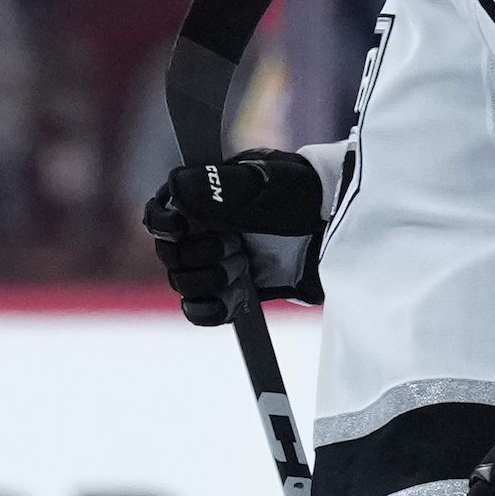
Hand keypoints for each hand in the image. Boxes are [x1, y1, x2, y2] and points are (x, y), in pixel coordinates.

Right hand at [140, 150, 324, 322]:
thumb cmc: (301, 194)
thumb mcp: (261, 183)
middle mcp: (201, 231)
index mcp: (198, 198)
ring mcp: (215, 263)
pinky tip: (232, 296)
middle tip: (234, 245)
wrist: (336, 228)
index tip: (181, 228)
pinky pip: (200, 312)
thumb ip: (216, 186)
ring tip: (244, 264)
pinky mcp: (232, 292)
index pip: (158, 216)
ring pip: (183, 284)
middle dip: (198, 254)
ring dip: (211, 279)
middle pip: (168, 255)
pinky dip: (210, 309)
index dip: (163, 225)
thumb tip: (174, 192)